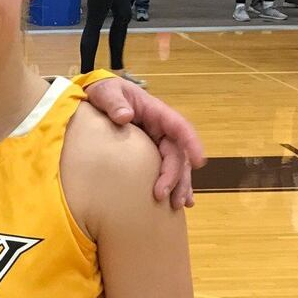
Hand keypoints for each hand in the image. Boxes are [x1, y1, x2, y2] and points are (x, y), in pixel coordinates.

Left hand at [83, 80, 204, 209]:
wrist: (97, 98)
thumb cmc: (104, 92)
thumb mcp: (106, 92)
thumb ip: (114, 103)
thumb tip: (125, 116)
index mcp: (156, 112)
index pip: (179, 127)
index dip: (191, 143)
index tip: (199, 161)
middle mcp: (162, 129)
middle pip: (178, 153)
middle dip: (176, 176)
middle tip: (164, 195)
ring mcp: (158, 142)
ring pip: (177, 165)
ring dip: (179, 185)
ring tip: (177, 205)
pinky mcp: (151, 153)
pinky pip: (166, 170)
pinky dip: (174, 186)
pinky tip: (179, 204)